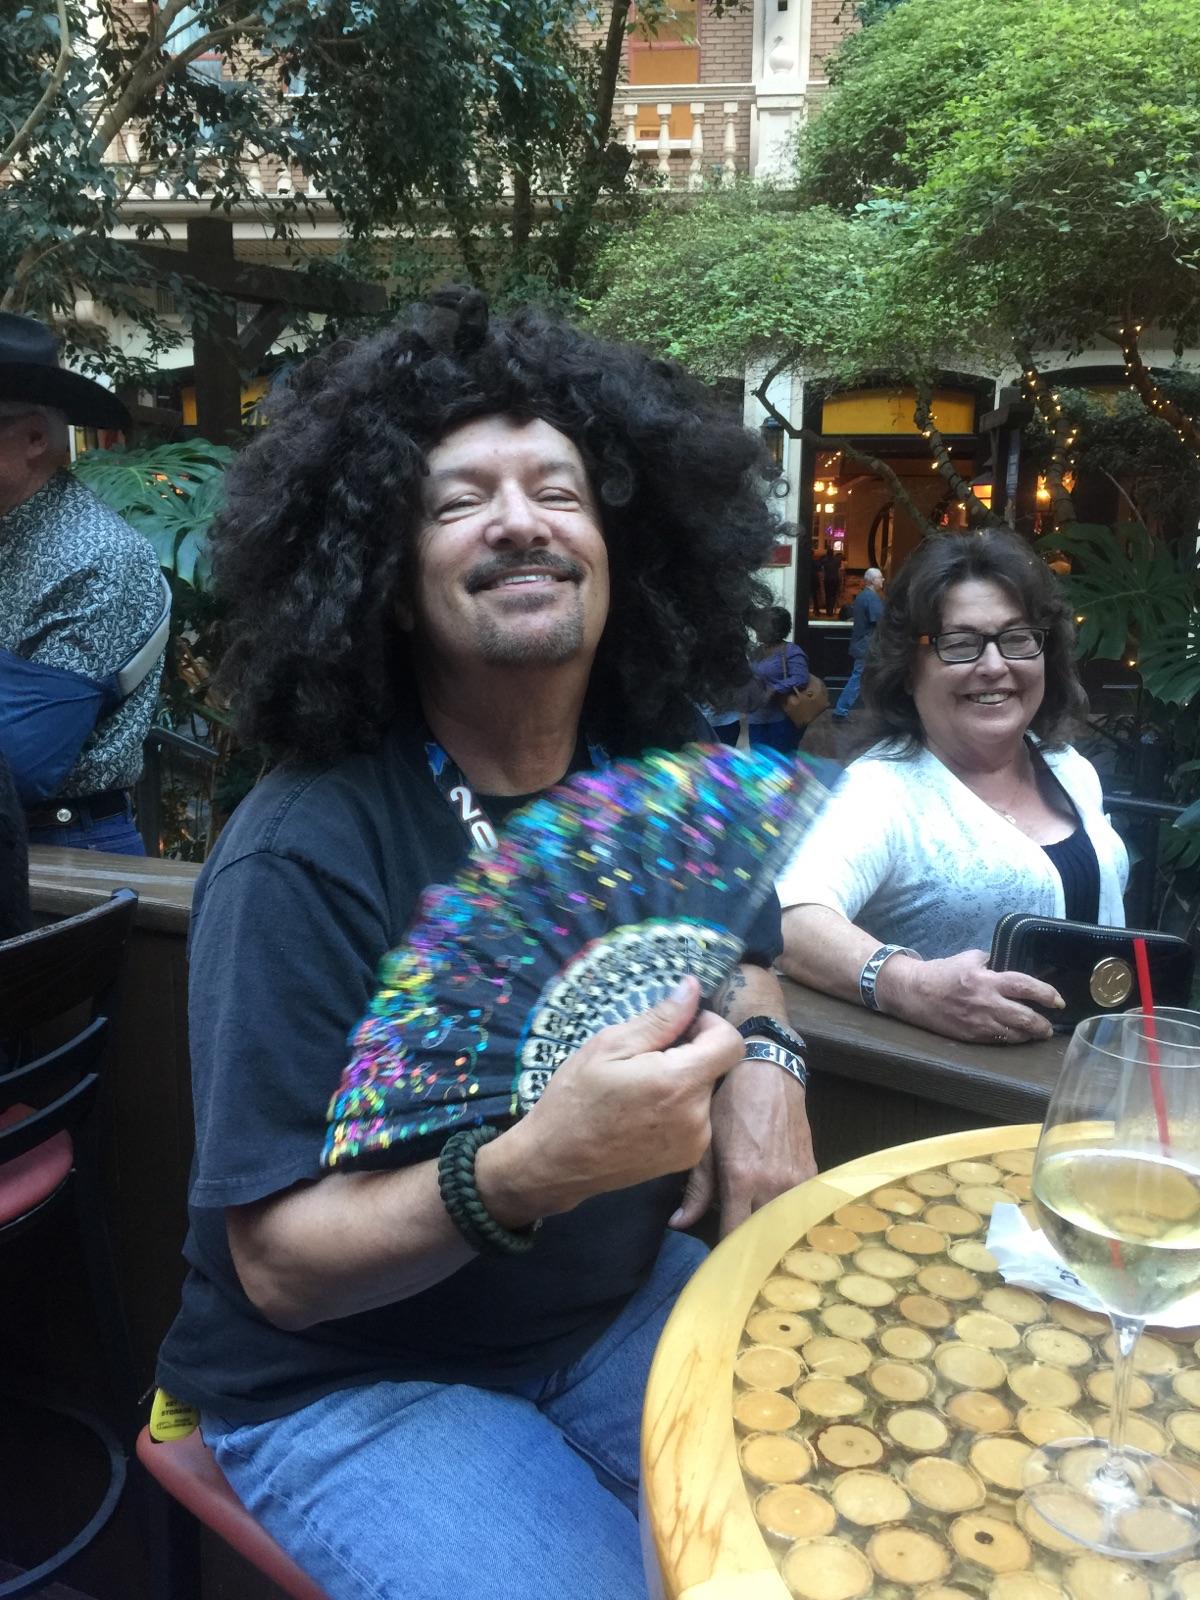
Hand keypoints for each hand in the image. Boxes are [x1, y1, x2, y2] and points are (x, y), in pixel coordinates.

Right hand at [481, 976, 743, 1223]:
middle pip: (716, 1066)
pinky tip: (643, 1111)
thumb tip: (693, 987)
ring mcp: (695, 1142)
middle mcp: (697, 1115)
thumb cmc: (575, 1098)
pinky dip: (679, 1107)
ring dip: (683, 1081)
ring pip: (705, 1091)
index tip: (679, 1027)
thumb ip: (661, 1018)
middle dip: (689, 1054)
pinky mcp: (687, 1159)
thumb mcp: (609, 1045)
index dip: (709, 1025)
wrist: (556, 1161)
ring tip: (640, 1089)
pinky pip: (697, 1117)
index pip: (731, 1042)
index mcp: (679, 1082)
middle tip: (644, 1059)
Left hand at [670, 1057, 816, 1237]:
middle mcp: (773, 1185)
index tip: (719, 1261)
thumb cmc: (731, 1106)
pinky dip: (788, 1215)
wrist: (770, 1075)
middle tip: (738, 1253)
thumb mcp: (706, 1143)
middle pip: (764, 1237)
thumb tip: (678, 1224)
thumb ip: (697, 1189)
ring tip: (758, 1237)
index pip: (736, 1235)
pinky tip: (776, 1215)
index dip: (727, 1253)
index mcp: (742, 1179)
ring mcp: (798, 1181)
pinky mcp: (812, 1173)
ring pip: (786, 1225)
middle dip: (750, 1247)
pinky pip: (800, 1207)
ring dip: (771, 1232)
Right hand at [878, 949, 1063, 1043]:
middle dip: (1042, 1024)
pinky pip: (998, 1040)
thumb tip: (1008, 965)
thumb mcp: (968, 958)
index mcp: (987, 980)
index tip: (1058, 1000)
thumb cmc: (941, 972)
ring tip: (1038, 1033)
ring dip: (1030, 1035)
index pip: (1025, 986)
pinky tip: (1016, 1036)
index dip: (1045, 994)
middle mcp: (986, 1003)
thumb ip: (991, 962)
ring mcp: (979, 1022)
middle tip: (1050, 1025)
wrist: (914, 992)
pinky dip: (1011, 1039)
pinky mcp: (971, 1036)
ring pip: (1014, 1034)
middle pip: (1025, 1017)